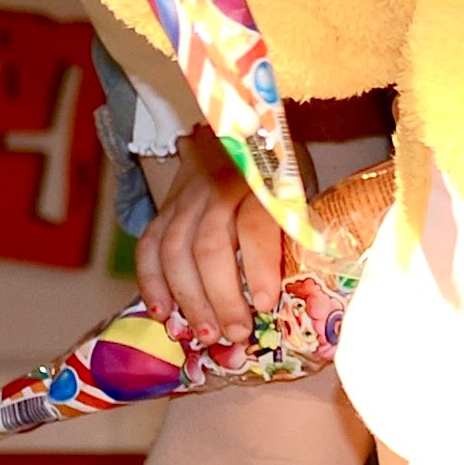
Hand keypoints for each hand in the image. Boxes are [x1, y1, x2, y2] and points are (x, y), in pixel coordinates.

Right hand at [136, 134, 292, 342]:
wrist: (235, 130)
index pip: (255, 225)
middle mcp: (218, 189)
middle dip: (220, 296)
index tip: (264, 304)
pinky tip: (162, 313)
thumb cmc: (278, 173)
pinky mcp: (164, 209)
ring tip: (205, 334)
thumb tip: (315, 288)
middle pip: (210, 245)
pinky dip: (151, 282)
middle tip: (236, 334)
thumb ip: (299, 229)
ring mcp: (186, 199)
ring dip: (188, 298)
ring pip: (175, 250)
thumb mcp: (299, 190)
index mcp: (260, 183)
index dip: (259, 267)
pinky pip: (148, 247)